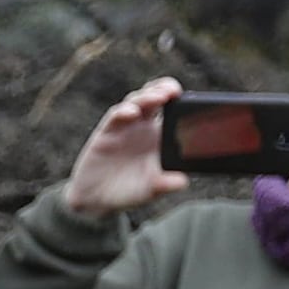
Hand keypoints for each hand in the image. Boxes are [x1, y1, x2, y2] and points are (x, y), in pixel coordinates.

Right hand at [63, 75, 187, 216]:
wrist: (96, 200)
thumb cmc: (128, 192)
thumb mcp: (150, 190)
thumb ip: (165, 184)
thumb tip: (182, 182)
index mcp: (160, 136)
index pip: (174, 109)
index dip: (181, 100)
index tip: (192, 100)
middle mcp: (143, 126)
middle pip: (156, 96)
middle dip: (165, 88)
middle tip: (174, 91)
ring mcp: (124, 127)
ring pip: (137, 101)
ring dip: (147, 96)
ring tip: (158, 97)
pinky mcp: (106, 132)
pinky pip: (115, 115)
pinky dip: (123, 111)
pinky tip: (131, 113)